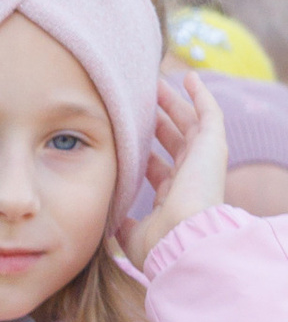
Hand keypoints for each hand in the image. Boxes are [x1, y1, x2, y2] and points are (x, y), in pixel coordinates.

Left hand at [133, 64, 228, 255]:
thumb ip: (121, 224)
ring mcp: (202, 160)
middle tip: (142, 102)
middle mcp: (189, 178)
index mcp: (172, 198)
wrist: (182, 239)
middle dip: (158, 121)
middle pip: (172, 141)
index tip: (126, 137)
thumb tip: (109, 218)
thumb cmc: (158, 244)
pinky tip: (189, 77)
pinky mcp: (212, 145)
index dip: (144, 153)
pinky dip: (201, 94)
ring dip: (173, 103)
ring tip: (157, 84)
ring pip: (188, 122)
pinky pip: (209, 112)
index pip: (157, 169)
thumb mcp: (131, 236)